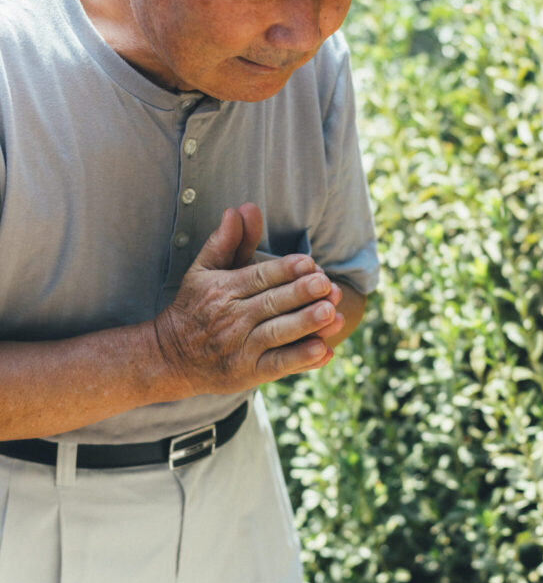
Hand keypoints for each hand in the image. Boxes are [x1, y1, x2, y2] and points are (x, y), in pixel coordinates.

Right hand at [154, 205, 341, 396]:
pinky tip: (324, 351)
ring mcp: (241, 348)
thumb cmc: (195, 306)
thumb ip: (227, 240)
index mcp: (224, 290)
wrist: (171, 357)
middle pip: (272, 304)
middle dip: (301, 295)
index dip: (285, 270)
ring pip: (277, 334)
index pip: (259, 277)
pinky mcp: (248, 373)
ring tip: (331, 314)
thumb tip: (238, 209)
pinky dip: (301, 360)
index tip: (309, 263)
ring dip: (305, 325)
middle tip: (326, 285)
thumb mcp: (204, 269)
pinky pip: (278, 366)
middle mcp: (232, 319)